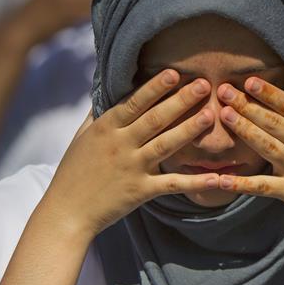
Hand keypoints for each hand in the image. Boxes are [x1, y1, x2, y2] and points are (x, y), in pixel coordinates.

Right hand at [42, 69, 220, 237]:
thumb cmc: (73, 172)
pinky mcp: (140, 191)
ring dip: (189, 129)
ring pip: (165, 145)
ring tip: (210, 115)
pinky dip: (196, 182)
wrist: (65, 212)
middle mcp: (120, 145)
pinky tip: (217, 177)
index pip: (134, 103)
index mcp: (105, 129)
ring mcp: (132, 168)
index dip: (155, 87)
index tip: (175, 73)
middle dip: (180, 100)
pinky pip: (171, 184)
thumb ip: (97, 113)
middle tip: (204, 84)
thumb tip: (105, 88)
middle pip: (155, 119)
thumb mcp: (81, 137)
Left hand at [214, 77, 283, 240]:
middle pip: (272, 122)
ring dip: (243, 129)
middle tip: (224, 91)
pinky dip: (240, 183)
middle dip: (246, 105)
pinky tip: (219, 178)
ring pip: (265, 146)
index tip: (250, 81)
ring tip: (224, 114)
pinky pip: (262, 187)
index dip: (270, 93)